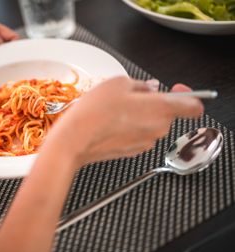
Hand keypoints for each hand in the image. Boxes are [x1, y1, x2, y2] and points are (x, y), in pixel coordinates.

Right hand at [46, 77, 203, 165]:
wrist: (74, 141)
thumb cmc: (94, 113)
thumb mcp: (118, 83)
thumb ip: (141, 85)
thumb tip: (148, 90)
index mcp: (161, 109)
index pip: (194, 106)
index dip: (189, 95)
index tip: (177, 90)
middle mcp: (158, 129)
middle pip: (167, 113)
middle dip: (153, 103)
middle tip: (129, 96)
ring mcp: (145, 142)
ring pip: (151, 123)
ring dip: (139, 115)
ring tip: (115, 109)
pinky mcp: (132, 151)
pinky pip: (138, 134)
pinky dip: (129, 127)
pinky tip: (110, 122)